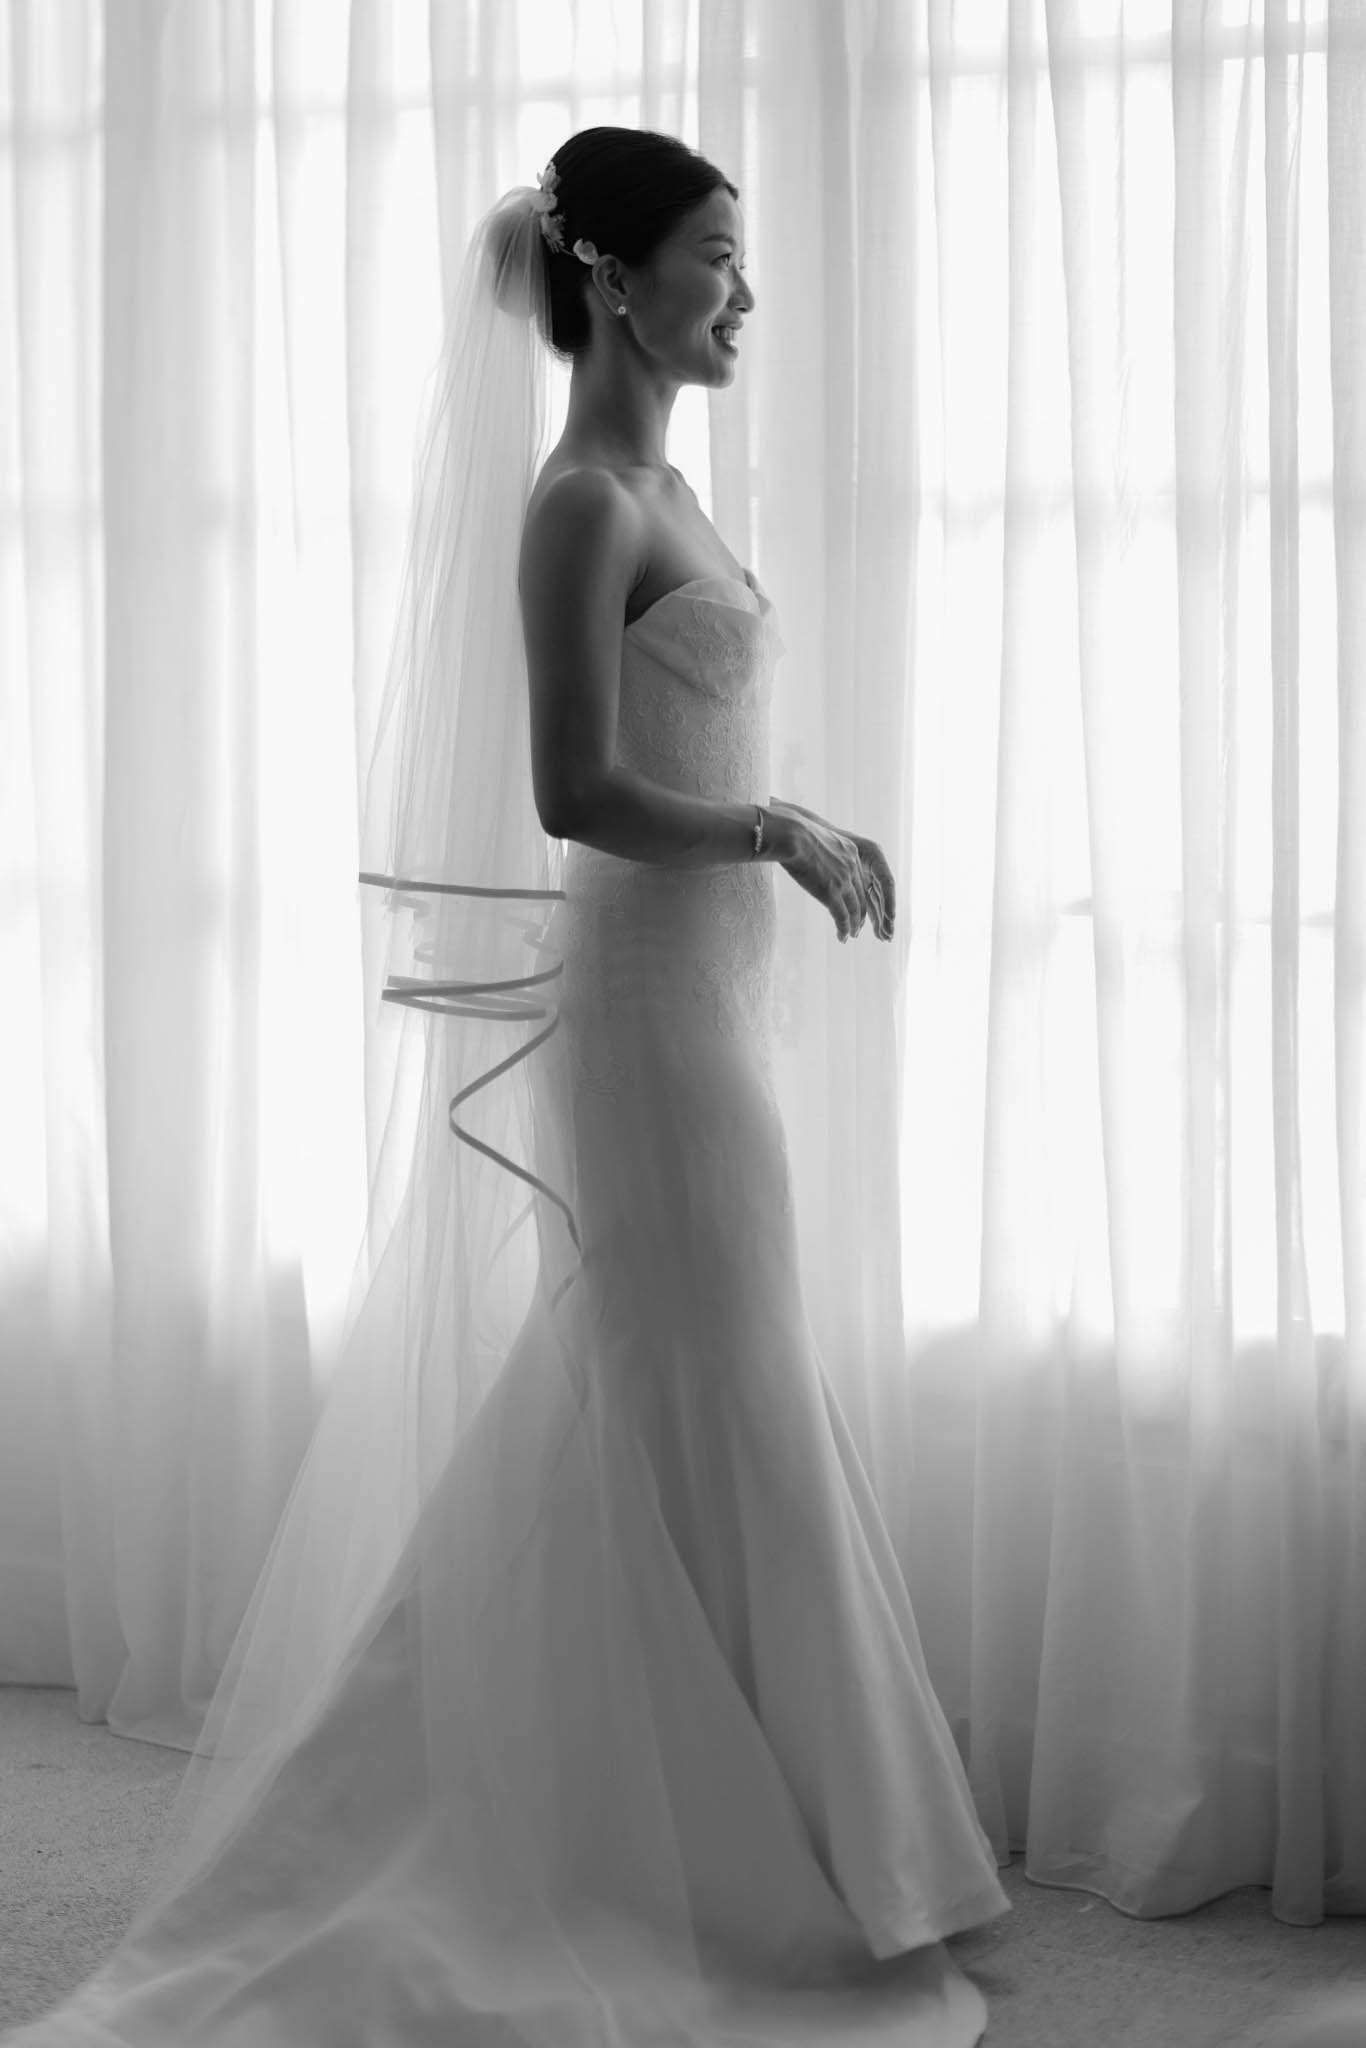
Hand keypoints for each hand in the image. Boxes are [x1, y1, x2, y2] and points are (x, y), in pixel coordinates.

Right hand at [777, 815, 893, 942]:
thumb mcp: (816, 838)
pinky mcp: (831, 893)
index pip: (860, 878)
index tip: (855, 905)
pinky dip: (844, 929)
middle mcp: (851, 867)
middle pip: (861, 896)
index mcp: (850, 851)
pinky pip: (842, 916)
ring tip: (850, 935)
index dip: (859, 895)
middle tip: (856, 926)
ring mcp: (843, 881)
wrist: (792, 835)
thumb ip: (820, 849)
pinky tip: (842, 938)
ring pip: (854, 909)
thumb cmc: (793, 833)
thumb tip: (808, 853)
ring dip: (853, 925)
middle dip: (859, 914)